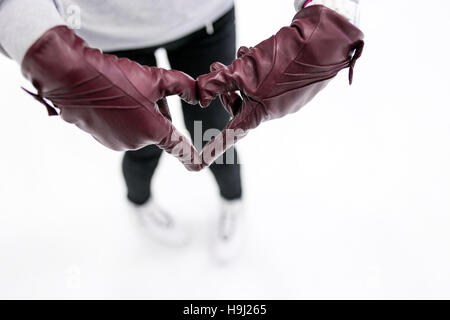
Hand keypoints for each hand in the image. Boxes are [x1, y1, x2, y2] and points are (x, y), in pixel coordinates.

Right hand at [21, 26, 202, 170]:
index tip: (197, 166)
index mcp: (153, 131)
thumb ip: (184, 87)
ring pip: (140, 127)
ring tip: (122, 92)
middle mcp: (136, 143)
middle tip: (142, 90)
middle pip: (158, 127)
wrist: (69, 77)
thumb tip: (198, 97)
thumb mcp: (155, 77)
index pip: (179, 148)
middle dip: (157, 110)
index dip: (190, 156)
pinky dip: (123, 116)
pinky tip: (110, 99)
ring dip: (139, 112)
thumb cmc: (114, 77)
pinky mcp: (102, 139)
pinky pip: (122, 128)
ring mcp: (117, 143)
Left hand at [196, 5, 363, 168]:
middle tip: (215, 66)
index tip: (201, 162)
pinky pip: (267, 83)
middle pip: (239, 106)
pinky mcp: (291, 85)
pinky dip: (256, 69)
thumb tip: (202, 95)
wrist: (323, 43)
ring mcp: (284, 98)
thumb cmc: (284, 61)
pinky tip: (254, 51)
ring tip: (240, 52)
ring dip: (240, 73)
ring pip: (252, 90)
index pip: (231, 134)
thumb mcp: (244, 71)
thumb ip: (219, 83)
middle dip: (225, 87)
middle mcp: (273, 110)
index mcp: (260, 114)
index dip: (215, 146)